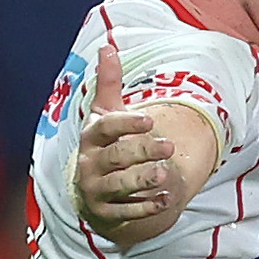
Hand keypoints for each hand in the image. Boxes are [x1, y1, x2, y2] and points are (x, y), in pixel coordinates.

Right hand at [72, 46, 178, 238]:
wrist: (98, 190)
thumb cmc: (107, 145)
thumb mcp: (106, 115)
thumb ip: (109, 83)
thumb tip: (108, 45)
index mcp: (91, 137)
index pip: (105, 127)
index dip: (126, 123)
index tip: (150, 120)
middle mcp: (89, 163)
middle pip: (116, 156)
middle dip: (142, 151)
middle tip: (169, 148)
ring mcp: (96, 190)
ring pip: (119, 186)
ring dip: (142, 181)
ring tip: (164, 175)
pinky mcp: (106, 213)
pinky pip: (126, 212)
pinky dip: (146, 208)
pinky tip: (166, 201)